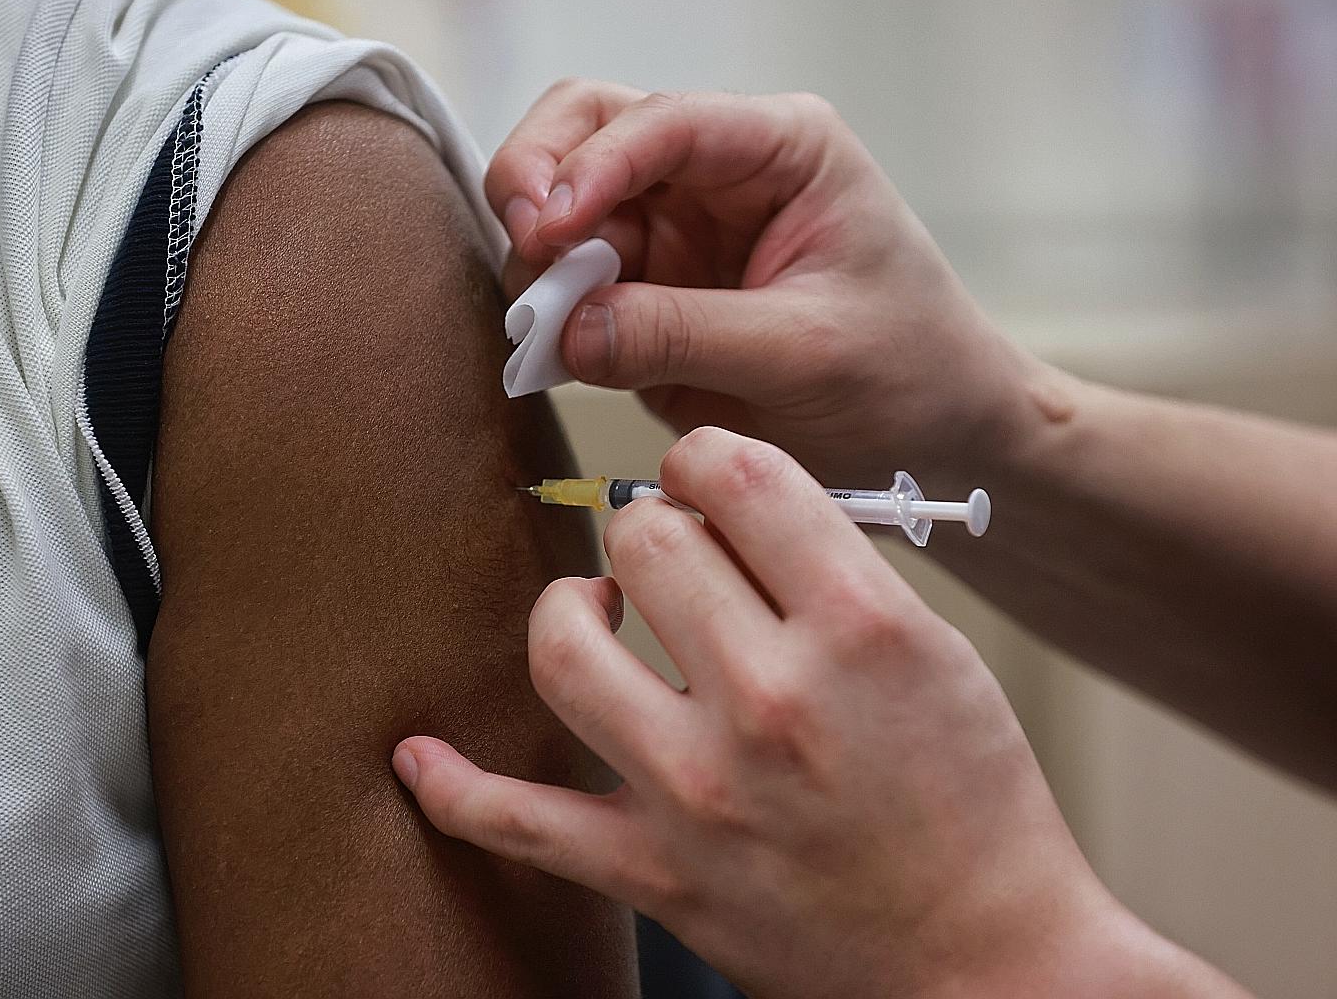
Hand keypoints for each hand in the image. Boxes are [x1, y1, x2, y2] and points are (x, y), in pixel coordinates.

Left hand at [392, 429, 1205, 998]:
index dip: (705, 457)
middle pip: (644, 539)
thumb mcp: (936, 651)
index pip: (735, 473)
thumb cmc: (975, 804)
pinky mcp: (655, 874)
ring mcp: (699, 791)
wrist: (987, 965)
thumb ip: (830, 569)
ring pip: (562, 646)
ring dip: (570, 610)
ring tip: (600, 613)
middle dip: (652, 528)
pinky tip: (419, 756)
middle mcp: (770, 700)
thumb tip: (723, 508)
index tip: (705, 481)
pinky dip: (456, 786)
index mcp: (858, 628)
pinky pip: (518, 820)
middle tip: (673, 556)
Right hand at [485, 82, 1059, 483]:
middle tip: (529, 257)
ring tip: (543, 327)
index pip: (665, 122)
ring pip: (563, 208)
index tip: (550, 230)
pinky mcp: (647, 297)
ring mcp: (674, 234)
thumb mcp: (805, 353)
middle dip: (539, 184)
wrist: (935, 438)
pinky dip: (546, 313)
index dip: (593, 166)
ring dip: (538, 262)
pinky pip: (571, 286)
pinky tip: (548, 350)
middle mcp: (716, 175)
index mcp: (778, 150)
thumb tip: (568, 329)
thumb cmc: (908, 373)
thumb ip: (683, 335)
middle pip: (588, 130)